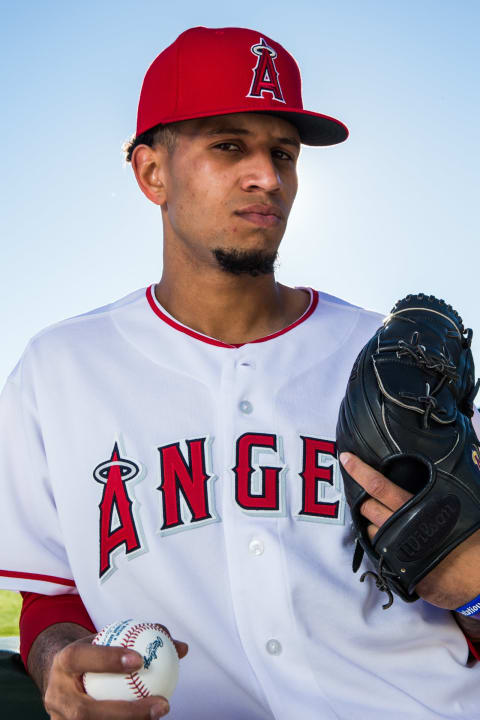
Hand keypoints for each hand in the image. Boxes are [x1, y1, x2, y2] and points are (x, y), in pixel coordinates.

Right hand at [43, 628, 187, 719]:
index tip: (140, 660)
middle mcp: (56, 695)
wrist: (63, 678)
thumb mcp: (110, 639)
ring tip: (160, 714)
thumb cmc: (96, 654)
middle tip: (162, 704)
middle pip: (85, 711)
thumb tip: (181, 648)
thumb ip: (141, 639)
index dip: (107, 659)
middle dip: (126, 711)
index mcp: (63, 662)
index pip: (81, 658)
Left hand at [340, 452, 479, 609]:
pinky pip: (379, 554)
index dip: (360, 471)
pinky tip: (395, 542)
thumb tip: (431, 470)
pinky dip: (382, 546)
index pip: (379, 486)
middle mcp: (402, 527)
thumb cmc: (473, 538)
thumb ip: (438, 491)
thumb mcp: (457, 506)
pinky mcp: (398, 570)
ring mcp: (397, 550)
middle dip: (365, 502)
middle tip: (374, 499)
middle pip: (367, 508)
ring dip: (373, 525)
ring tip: (391, 523)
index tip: (345, 459)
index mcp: (416, 508)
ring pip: (369, 531)